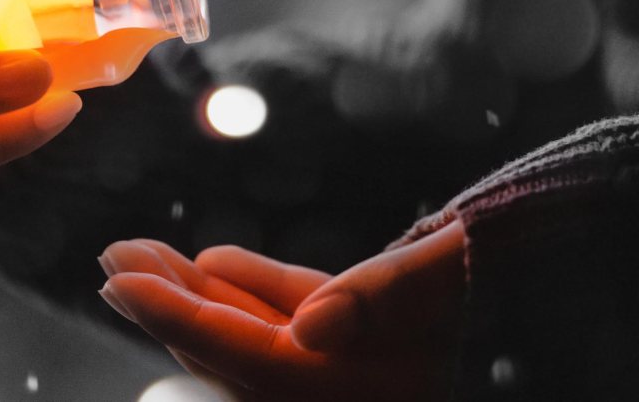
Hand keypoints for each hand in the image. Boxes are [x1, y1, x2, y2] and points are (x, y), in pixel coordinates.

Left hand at [98, 221, 464, 400]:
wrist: (524, 298)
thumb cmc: (478, 286)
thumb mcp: (434, 283)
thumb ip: (374, 298)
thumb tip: (310, 330)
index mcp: (338, 387)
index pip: (236, 349)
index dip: (172, 313)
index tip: (118, 280)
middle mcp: (322, 388)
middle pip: (224, 344)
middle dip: (165, 298)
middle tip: (114, 258)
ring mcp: (327, 369)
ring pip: (243, 329)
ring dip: (191, 289)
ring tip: (140, 251)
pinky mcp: (335, 347)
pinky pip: (275, 323)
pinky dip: (242, 291)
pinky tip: (208, 262)